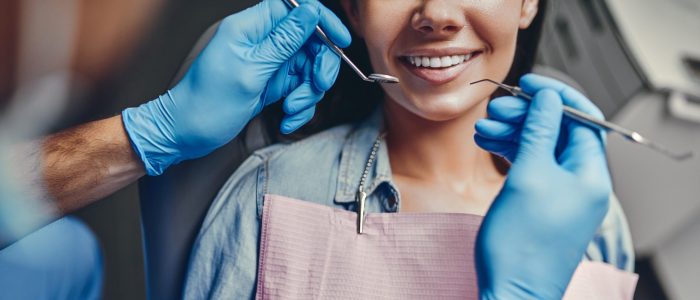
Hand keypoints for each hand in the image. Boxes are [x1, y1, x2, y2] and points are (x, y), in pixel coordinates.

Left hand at [122, 0, 350, 174]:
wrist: (187, 134)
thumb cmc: (207, 103)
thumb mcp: (250, 70)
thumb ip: (284, 41)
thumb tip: (310, 12)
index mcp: (251, 27)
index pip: (296, 8)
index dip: (322, 20)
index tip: (340, 41)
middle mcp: (262, 42)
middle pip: (310, 41)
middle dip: (319, 66)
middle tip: (318, 86)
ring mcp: (268, 63)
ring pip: (308, 69)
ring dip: (308, 93)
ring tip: (291, 110)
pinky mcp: (271, 84)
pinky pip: (299, 89)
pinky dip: (299, 107)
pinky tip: (286, 119)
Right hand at [474, 74, 611, 298]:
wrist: (511, 291)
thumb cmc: (522, 247)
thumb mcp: (528, 176)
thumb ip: (539, 132)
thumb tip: (548, 99)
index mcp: (590, 174)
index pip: (582, 118)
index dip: (555, 96)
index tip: (529, 83)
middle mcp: (581, 182)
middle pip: (558, 131)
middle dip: (527, 115)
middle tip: (497, 109)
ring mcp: (561, 194)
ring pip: (540, 147)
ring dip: (513, 133)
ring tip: (483, 129)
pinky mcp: (543, 203)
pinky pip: (531, 166)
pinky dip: (510, 152)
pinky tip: (489, 145)